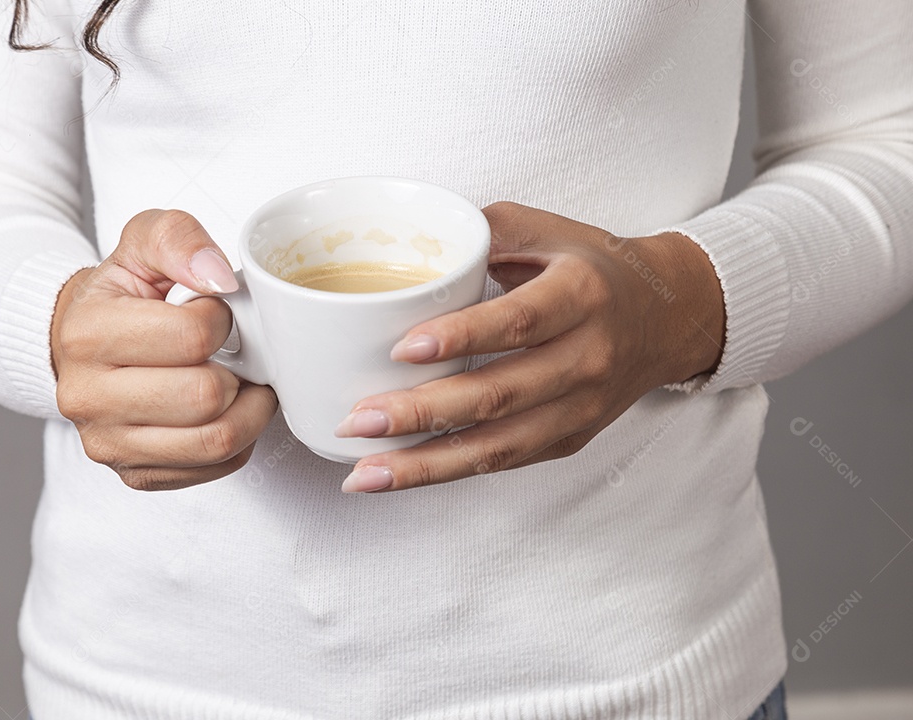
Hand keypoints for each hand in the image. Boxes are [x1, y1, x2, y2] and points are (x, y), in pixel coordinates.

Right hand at [51, 209, 277, 490]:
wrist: (81, 342)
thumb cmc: (121, 294)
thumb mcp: (142, 242)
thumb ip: (178, 237)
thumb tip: (219, 276)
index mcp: (87, 334)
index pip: (192, 337)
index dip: (221, 320)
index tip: (214, 313)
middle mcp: (87, 397)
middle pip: (205, 397)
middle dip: (237, 370)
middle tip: (235, 352)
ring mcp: (108, 444)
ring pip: (215, 442)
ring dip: (249, 410)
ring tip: (242, 382)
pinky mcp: (134, 475)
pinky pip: (215, 468)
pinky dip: (238, 440)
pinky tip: (225, 411)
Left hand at [335, 201, 724, 491]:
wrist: (666, 317)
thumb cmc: (590, 266)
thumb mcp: (544, 229)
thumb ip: (479, 231)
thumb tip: (404, 241)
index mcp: (580, 295)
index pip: (517, 322)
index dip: (461, 338)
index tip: (401, 349)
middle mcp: (587, 357)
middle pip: (499, 395)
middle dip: (421, 414)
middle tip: (356, 420)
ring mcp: (581, 408)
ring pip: (498, 447)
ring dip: (426, 465)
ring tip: (365, 473)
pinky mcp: (569, 439)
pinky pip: (505, 462)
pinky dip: (449, 472)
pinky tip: (401, 474)